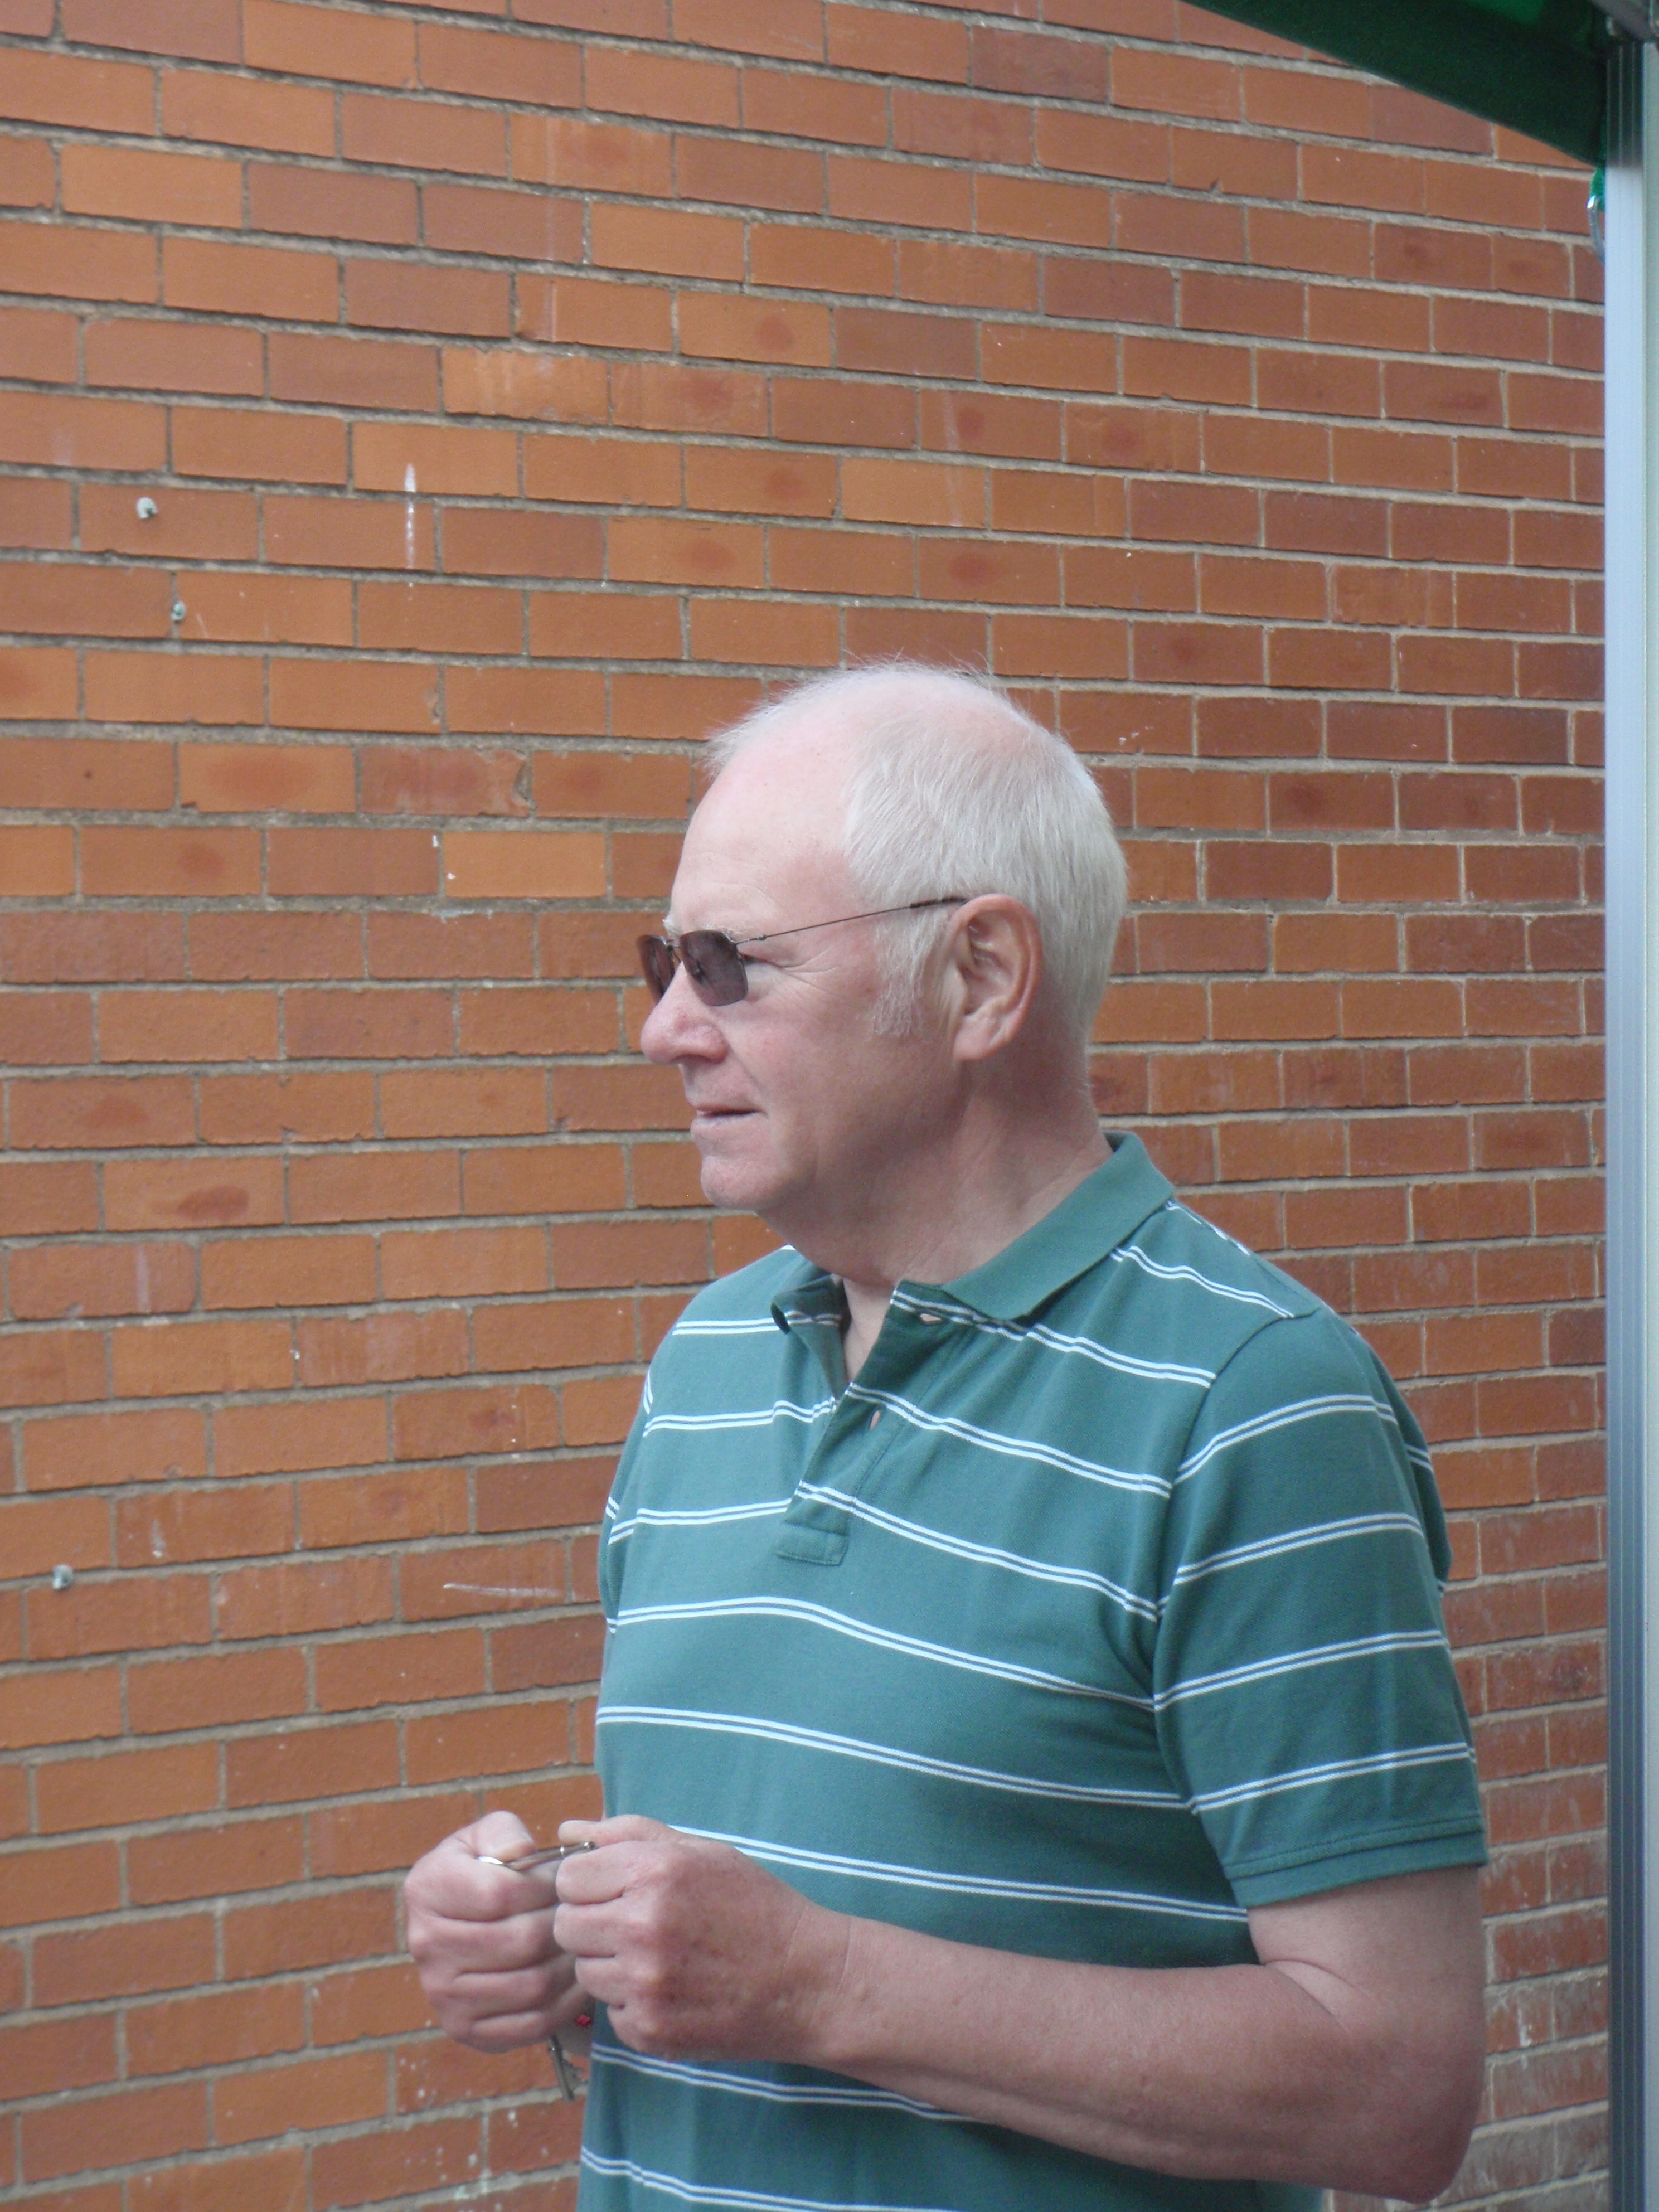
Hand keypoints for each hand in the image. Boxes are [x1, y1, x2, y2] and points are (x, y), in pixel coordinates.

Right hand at [405, 1810, 586, 2051]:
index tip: (566, 1879)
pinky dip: (566, 2004)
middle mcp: (425, 1944)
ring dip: (570, 1965)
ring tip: (586, 1943)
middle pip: (519, 1941)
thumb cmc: (484, 1868)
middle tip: (586, 1913)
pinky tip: (579, 1979)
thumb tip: (518, 1855)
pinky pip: (529, 2024)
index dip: (546, 1885)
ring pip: (530, 1985)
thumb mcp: (488, 1834)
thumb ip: (504, 1833)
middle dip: (563, 1924)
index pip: (501, 1892)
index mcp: (427, 1888)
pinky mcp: (463, 2028)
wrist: (460, 1919)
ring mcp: (442, 1993)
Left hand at [552, 1815, 848, 2063]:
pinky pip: (611, 2011)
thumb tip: (567, 1828)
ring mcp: (643, 1984)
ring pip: (584, 1971)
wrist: (804, 1981)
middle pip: (566, 1926)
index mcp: (653, 1872)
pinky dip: (633, 2003)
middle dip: (592, 1923)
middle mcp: (642, 1926)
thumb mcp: (701, 1852)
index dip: (588, 1883)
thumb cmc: (753, 1906)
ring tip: (659, 1958)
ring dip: (610, 1965)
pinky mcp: (648, 2030)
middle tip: (633, 1926)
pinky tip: (673, 1991)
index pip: (569, 1876)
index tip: (614, 1890)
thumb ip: (629, 1834)